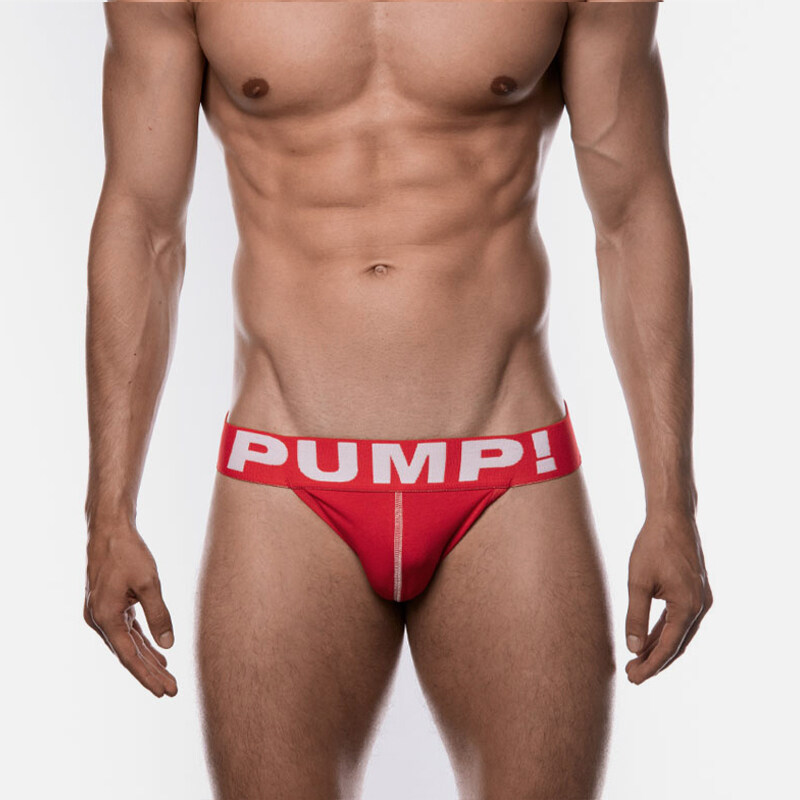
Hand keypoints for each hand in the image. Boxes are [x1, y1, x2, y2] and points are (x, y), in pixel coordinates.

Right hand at [84, 524, 177, 696]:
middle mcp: (98, 620)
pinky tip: (157, 651)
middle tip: (172, 690)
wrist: (109, 529)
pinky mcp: (108, 605)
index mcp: (105, 618)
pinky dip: (141, 641)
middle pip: (128, 654)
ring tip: (167, 676)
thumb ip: (159, 614)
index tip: (165, 691)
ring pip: (127, 643)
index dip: (148, 676)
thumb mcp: (149, 583)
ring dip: (147, 659)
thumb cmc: (128, 553)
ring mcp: (101, 613)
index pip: (129, 656)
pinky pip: (126, 630)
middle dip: (150, 673)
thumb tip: (168, 644)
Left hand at [625, 510, 711, 683]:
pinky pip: (681, 620)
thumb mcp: (638, 582)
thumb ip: (636, 616)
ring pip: (679, 633)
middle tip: (631, 675)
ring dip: (660, 647)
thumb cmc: (653, 546)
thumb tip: (633, 648)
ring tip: (637, 661)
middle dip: (654, 661)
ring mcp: (701, 599)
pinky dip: (665, 631)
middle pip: (676, 644)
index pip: (668, 647)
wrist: (672, 518)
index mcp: (688, 607)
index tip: (633, 678)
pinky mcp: (696, 591)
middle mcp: (700, 606)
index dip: (651, 665)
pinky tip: (650, 639)